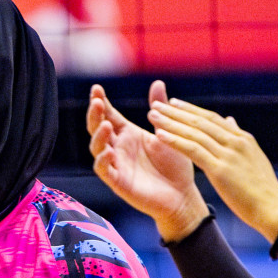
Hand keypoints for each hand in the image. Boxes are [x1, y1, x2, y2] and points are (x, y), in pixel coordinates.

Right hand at [87, 81, 208, 241]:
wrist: (183, 195)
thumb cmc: (175, 165)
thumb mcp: (169, 132)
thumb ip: (160, 110)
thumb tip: (157, 83)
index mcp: (128, 134)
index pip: (109, 115)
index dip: (100, 102)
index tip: (96, 88)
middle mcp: (118, 148)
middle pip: (97, 129)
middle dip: (94, 115)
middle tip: (96, 102)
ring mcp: (116, 165)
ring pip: (97, 148)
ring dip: (98, 136)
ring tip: (105, 125)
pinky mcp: (118, 182)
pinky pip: (104, 171)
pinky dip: (103, 161)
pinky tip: (108, 151)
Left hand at [146, 99, 277, 241]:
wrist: (274, 209)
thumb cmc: (262, 190)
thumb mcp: (253, 160)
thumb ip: (238, 140)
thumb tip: (230, 121)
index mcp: (242, 139)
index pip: (212, 119)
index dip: (191, 110)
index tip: (174, 103)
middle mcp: (235, 141)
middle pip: (200, 121)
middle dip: (177, 111)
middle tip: (156, 104)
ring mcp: (228, 154)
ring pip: (194, 132)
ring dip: (171, 122)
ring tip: (152, 116)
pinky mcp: (221, 170)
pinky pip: (193, 150)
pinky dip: (175, 141)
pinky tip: (159, 135)